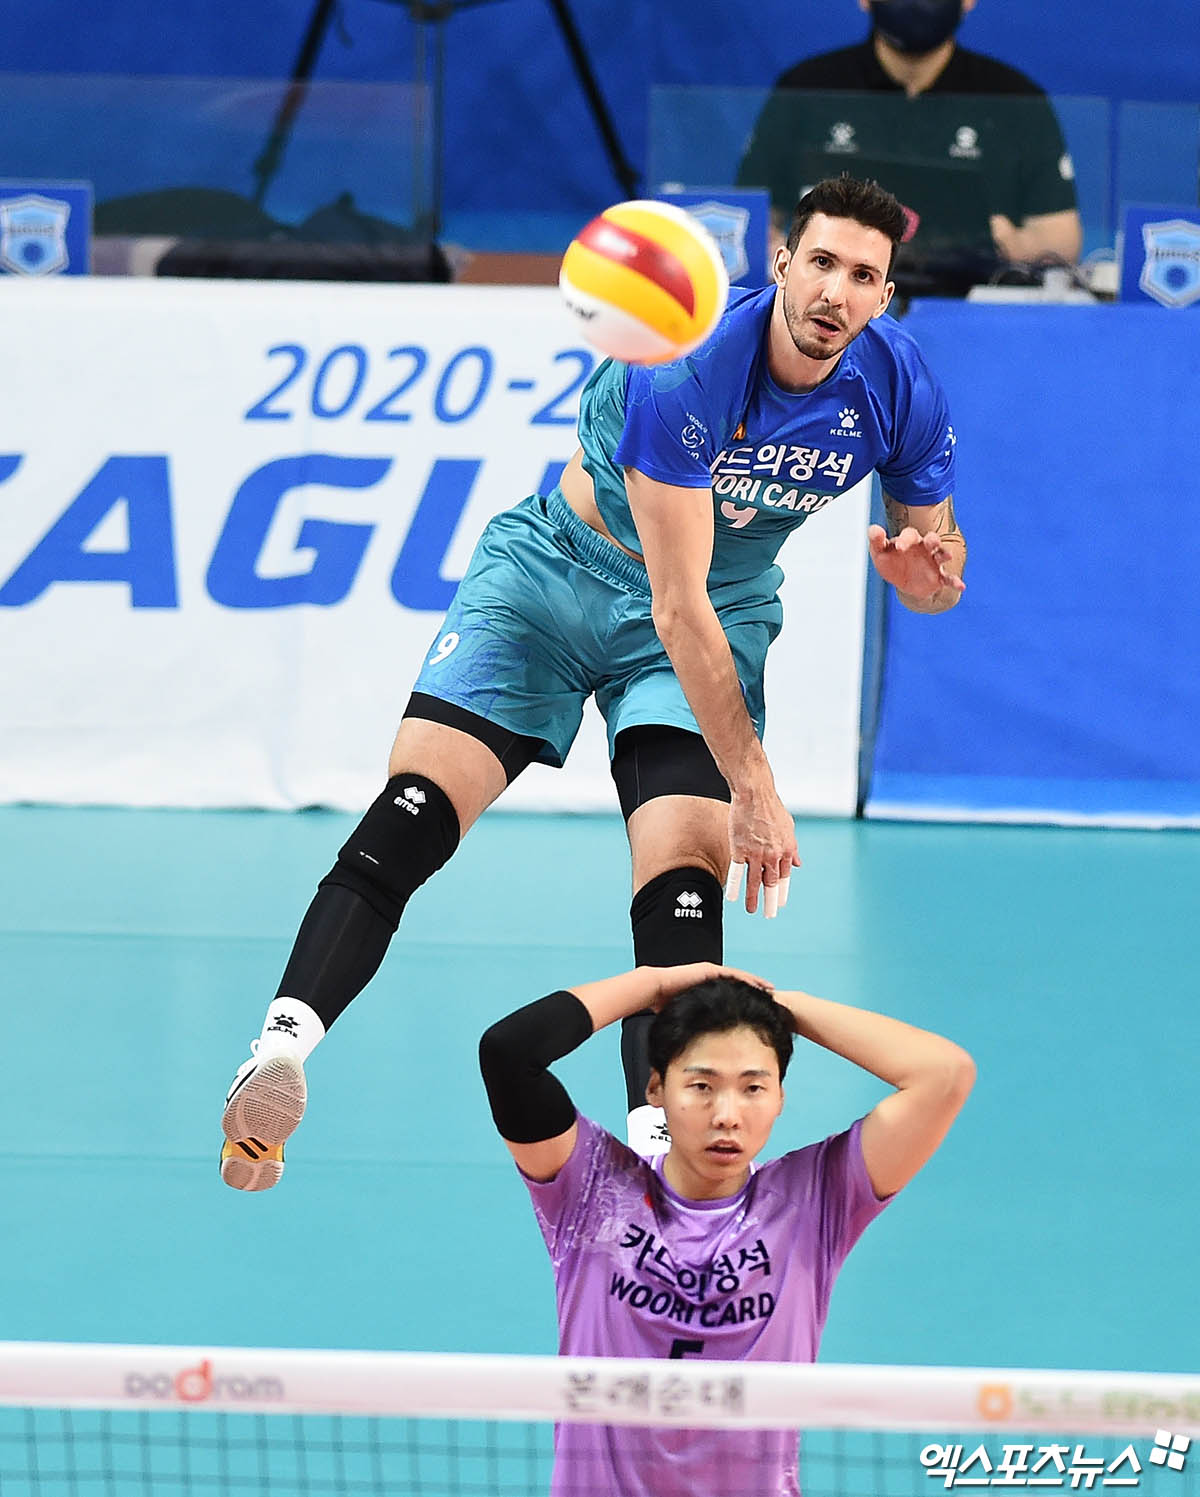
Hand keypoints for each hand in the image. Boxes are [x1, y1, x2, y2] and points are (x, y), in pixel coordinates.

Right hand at [644, 963, 774, 1009]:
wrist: (656, 987)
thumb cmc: (666, 1001)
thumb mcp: (686, 1012)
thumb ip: (694, 1021)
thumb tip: (698, 1041)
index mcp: (707, 987)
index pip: (731, 991)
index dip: (746, 996)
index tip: (759, 1004)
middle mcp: (711, 978)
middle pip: (738, 982)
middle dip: (755, 988)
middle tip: (771, 996)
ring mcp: (711, 972)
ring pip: (739, 977)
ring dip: (755, 982)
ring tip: (770, 989)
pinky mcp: (710, 970)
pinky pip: (733, 974)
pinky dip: (747, 978)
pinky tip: (758, 983)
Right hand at [724, 779, 800, 917]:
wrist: (755, 795)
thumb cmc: (772, 808)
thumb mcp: (789, 828)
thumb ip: (792, 848)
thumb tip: (798, 864)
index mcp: (786, 850)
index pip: (785, 876)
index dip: (782, 891)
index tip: (780, 902)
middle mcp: (773, 855)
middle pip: (771, 883)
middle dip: (770, 901)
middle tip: (769, 915)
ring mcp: (756, 853)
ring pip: (754, 881)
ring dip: (753, 898)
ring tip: (752, 911)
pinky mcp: (740, 849)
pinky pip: (737, 872)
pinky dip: (735, 886)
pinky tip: (732, 897)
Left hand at [867, 524, 964, 601]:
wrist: (901, 581)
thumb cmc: (890, 561)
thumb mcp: (880, 553)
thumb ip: (877, 541)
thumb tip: (874, 529)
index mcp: (910, 540)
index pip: (910, 535)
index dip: (905, 539)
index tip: (898, 547)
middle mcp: (925, 548)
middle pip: (932, 540)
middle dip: (933, 540)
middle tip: (932, 542)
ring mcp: (933, 562)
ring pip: (942, 555)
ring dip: (945, 554)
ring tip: (947, 556)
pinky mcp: (938, 577)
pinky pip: (948, 578)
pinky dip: (955, 582)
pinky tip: (961, 586)